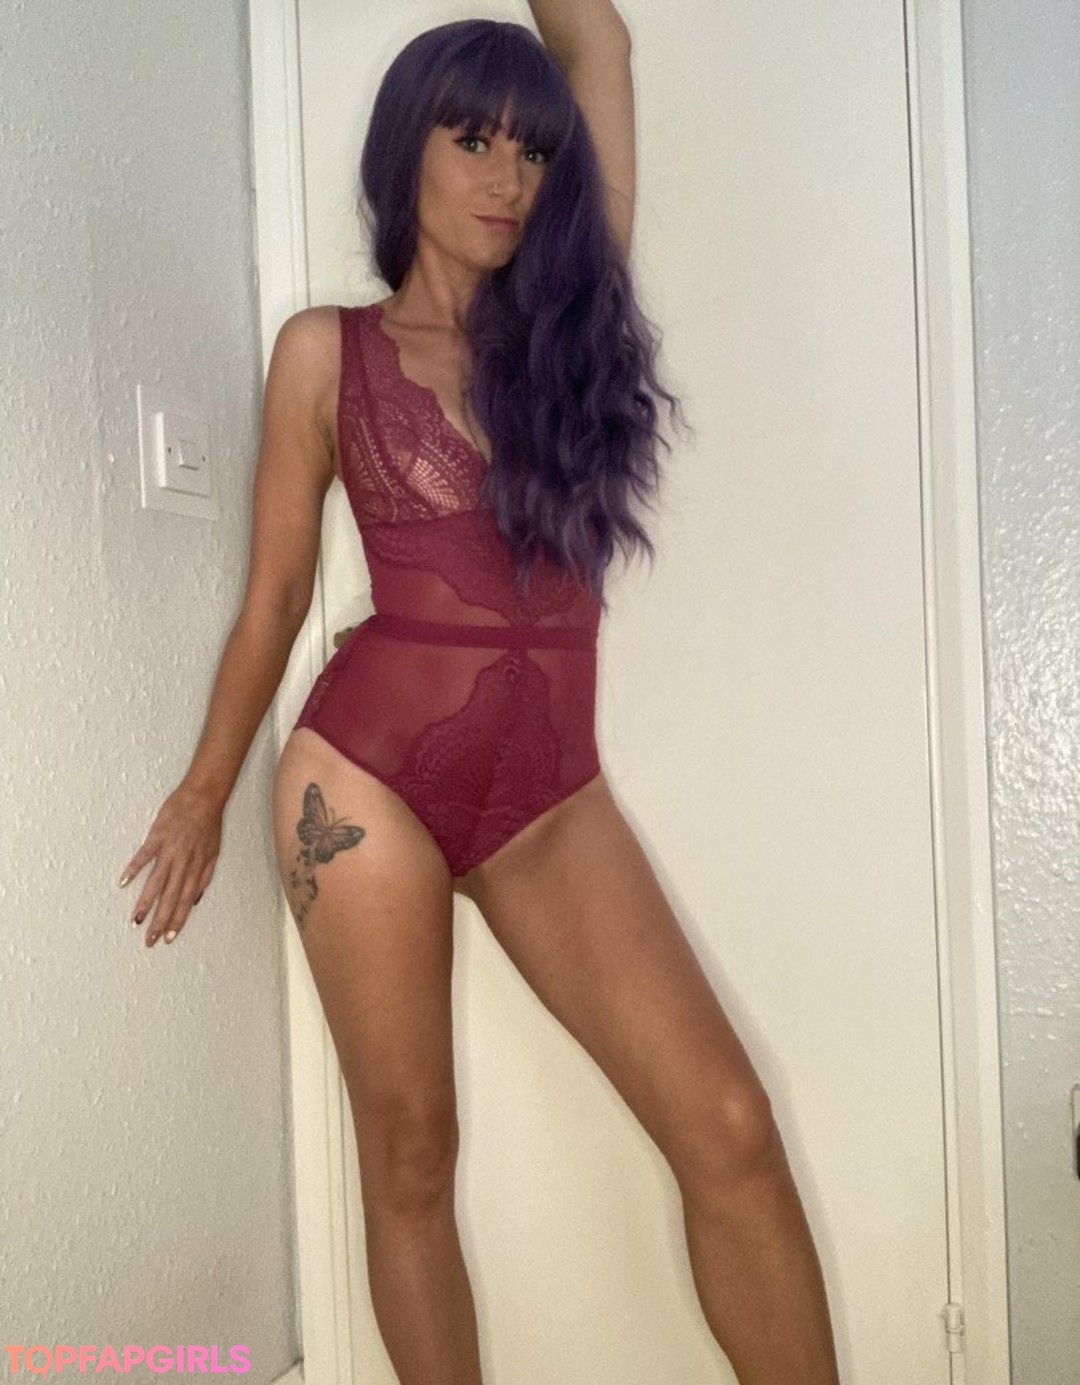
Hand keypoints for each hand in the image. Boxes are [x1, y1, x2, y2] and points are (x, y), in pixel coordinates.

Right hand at [118, 782, 222, 948]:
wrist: (203, 796)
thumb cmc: (209, 824)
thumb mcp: (214, 853)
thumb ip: (205, 877)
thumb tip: (196, 900)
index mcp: (198, 867)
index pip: (187, 900)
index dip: (178, 920)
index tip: (169, 937)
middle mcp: (184, 862)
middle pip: (171, 897)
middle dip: (161, 920)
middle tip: (150, 940)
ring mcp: (170, 849)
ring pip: (157, 882)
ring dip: (146, 902)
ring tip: (136, 921)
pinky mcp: (158, 836)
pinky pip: (144, 855)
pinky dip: (133, 869)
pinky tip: (122, 882)